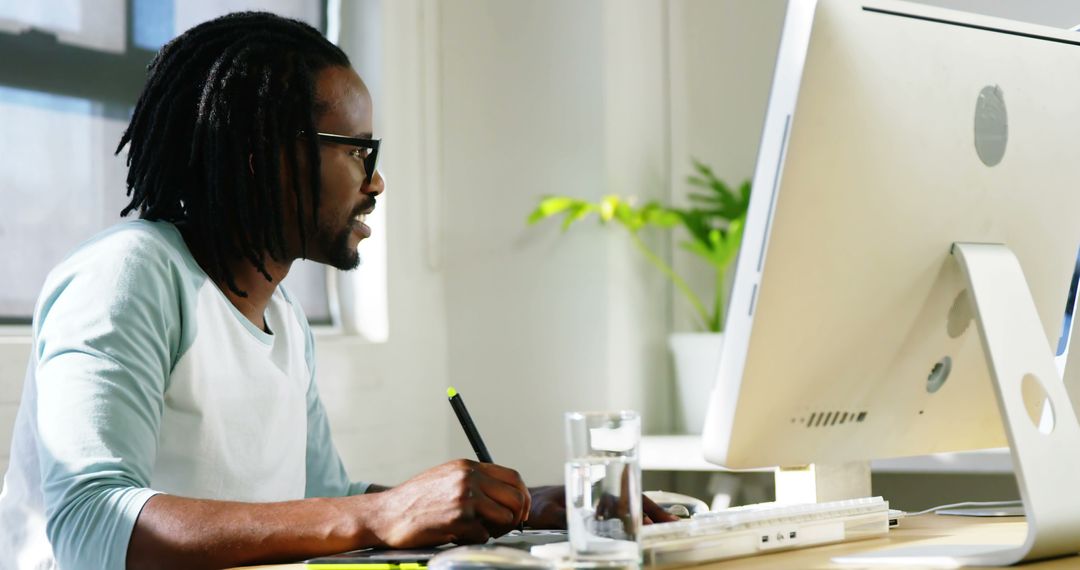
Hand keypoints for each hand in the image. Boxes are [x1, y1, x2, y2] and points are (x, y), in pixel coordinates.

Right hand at [368, 459, 530, 547]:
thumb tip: (503, 496)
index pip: (513, 477)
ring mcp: (465, 497)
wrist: (385, 515)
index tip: (519, 511)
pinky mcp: (459, 519)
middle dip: (515, 517)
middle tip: (503, 527)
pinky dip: (474, 540)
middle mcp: (469, 478)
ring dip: (495, 530)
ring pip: (506, 517)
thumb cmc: (414, 501)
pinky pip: (484, 535)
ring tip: (476, 531)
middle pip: (516, 498)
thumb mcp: (446, 478)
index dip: (522, 497)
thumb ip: (474, 481)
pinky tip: (456, 535)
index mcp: (468, 466)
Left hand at [523, 486, 680, 528]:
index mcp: (592, 490)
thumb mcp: (548, 512)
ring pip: (631, 508)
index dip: (641, 506)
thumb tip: (574, 525)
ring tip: (665, 528)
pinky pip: (622, 516)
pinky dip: (636, 522)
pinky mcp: (597, 513)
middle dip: (654, 512)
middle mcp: (600, 494)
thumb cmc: (538, 504)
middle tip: (673, 524)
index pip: (624, 496)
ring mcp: (601, 503)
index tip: (653, 519)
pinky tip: (645, 530)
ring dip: (647, 518)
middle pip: (634, 500)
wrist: (531, 501)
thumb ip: (561, 519)